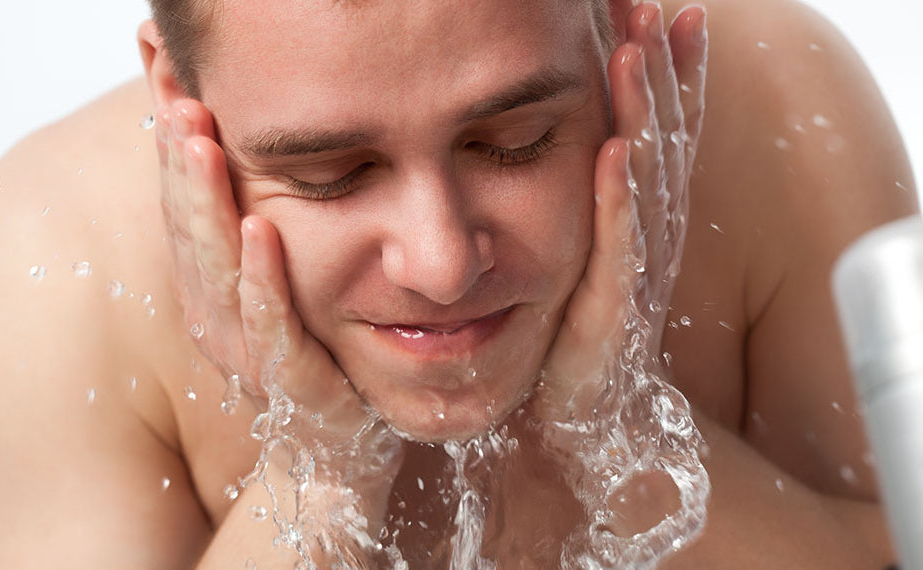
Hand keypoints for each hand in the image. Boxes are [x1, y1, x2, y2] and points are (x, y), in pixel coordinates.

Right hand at [154, 99, 401, 558]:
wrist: (339, 449)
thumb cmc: (310, 361)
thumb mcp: (275, 295)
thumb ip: (255, 244)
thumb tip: (249, 174)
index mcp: (213, 298)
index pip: (187, 218)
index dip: (176, 159)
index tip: (172, 95)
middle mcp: (220, 323)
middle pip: (192, 235)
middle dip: (183, 168)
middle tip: (178, 101)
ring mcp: (252, 353)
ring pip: (220, 271)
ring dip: (209, 207)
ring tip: (201, 146)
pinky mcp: (294, 379)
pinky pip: (273, 325)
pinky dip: (263, 278)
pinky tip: (260, 232)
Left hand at [536, 1, 707, 421]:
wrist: (570, 413)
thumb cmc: (569, 325)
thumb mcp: (580, 250)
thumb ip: (590, 198)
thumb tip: (583, 133)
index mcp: (639, 218)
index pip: (662, 132)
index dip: (671, 73)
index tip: (668, 11)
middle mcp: (646, 237)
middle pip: (661, 141)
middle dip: (659, 72)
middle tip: (651, 5)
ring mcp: (632, 272)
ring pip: (645, 184)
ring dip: (642, 117)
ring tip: (635, 53)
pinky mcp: (608, 311)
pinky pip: (616, 248)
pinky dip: (617, 200)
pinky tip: (615, 152)